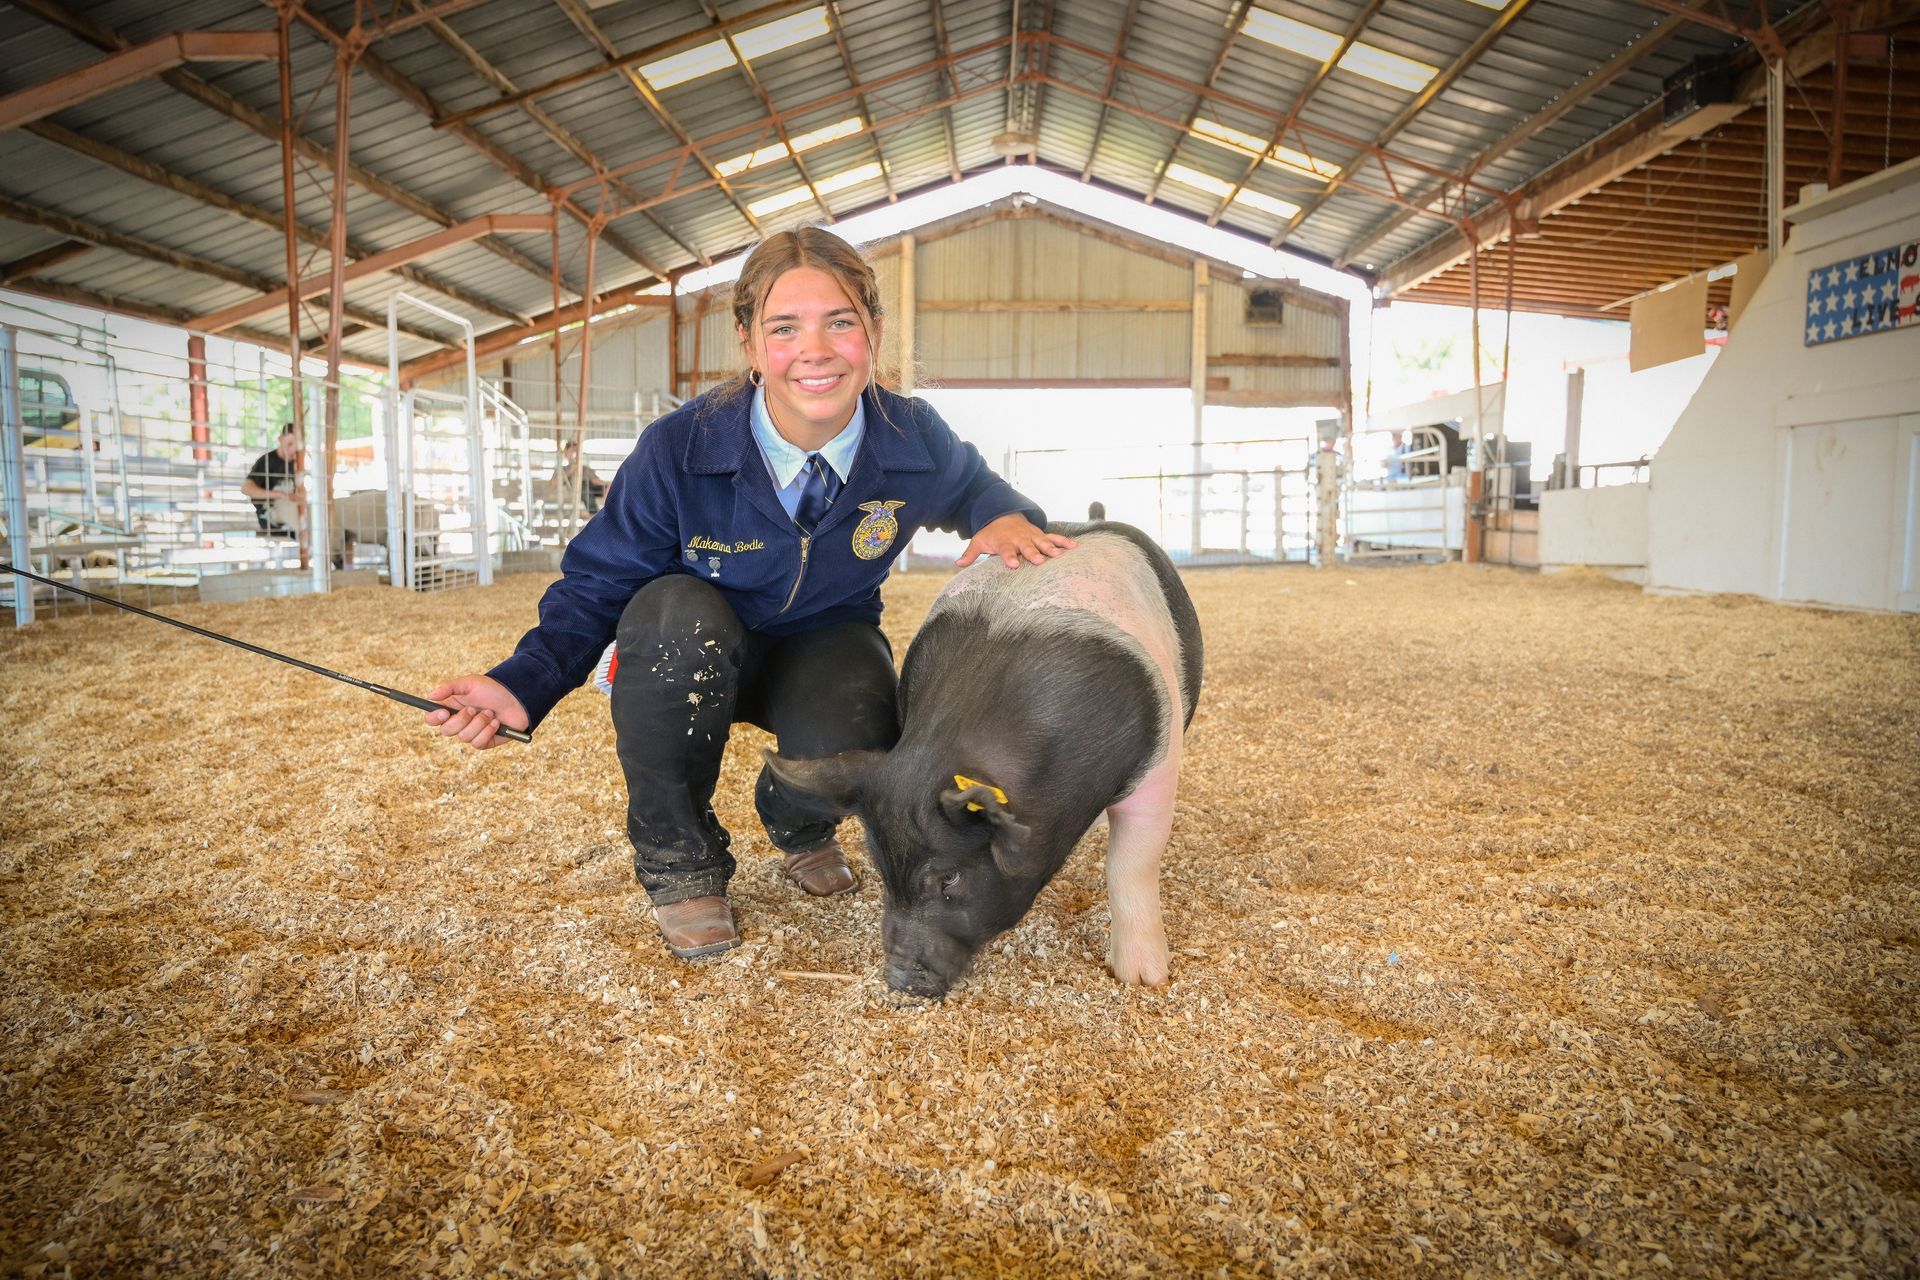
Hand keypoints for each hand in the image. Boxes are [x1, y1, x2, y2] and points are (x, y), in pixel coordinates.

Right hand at [424, 674, 528, 749]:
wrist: (517, 698)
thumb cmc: (493, 689)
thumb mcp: (471, 683)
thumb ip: (450, 687)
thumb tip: (430, 696)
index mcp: (452, 708)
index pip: (433, 719)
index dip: (434, 718)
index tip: (444, 712)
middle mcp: (459, 723)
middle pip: (446, 731)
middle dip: (461, 720)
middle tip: (472, 709)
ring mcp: (471, 733)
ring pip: (464, 737)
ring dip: (479, 723)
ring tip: (490, 713)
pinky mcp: (484, 742)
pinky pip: (478, 743)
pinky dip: (487, 731)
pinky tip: (496, 723)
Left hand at [955, 514, 1076, 568]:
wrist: (1003, 514)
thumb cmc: (991, 533)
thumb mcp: (979, 541)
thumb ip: (970, 553)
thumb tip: (958, 563)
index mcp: (1004, 542)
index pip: (1006, 551)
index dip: (1010, 557)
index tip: (1013, 565)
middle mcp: (1019, 539)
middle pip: (1027, 547)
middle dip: (1033, 553)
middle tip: (1039, 560)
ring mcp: (1032, 536)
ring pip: (1042, 542)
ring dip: (1051, 548)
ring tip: (1059, 555)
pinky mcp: (1041, 535)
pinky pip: (1054, 538)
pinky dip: (1064, 542)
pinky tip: (1074, 547)